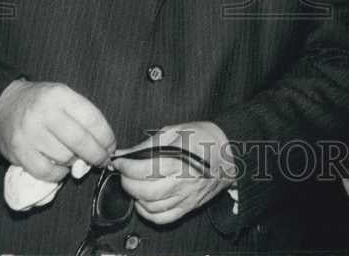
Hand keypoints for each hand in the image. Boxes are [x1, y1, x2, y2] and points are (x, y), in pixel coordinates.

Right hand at [0, 79, 115, 182]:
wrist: (5, 105)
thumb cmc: (42, 103)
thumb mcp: (63, 96)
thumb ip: (83, 116)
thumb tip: (105, 145)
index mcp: (60, 96)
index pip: (92, 119)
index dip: (106, 137)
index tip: (111, 146)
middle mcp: (44, 113)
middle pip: (80, 141)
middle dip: (97, 155)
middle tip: (103, 160)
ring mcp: (30, 133)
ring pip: (65, 157)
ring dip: (77, 163)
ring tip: (77, 159)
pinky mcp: (19, 152)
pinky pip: (47, 172)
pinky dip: (59, 174)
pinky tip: (61, 168)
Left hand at [112, 122, 236, 225]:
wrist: (229, 152)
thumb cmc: (202, 138)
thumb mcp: (176, 130)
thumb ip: (149, 143)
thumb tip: (126, 153)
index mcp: (178, 159)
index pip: (142, 169)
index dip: (125, 166)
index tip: (118, 161)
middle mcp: (182, 181)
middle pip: (144, 191)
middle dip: (127, 182)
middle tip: (125, 173)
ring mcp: (185, 197)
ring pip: (151, 207)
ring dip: (136, 197)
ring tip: (135, 184)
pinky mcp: (189, 206)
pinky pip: (163, 218)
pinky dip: (148, 213)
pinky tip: (145, 201)